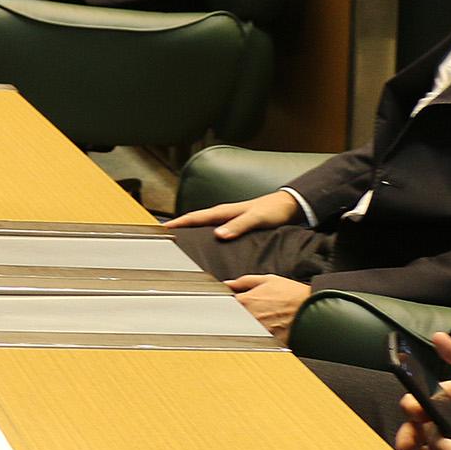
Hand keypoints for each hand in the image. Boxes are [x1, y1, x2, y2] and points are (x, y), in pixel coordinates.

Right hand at [164, 186, 298, 239]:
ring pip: (202, 225)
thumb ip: (238, 226)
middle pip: (194, 221)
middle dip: (178, 227)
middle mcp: (222, 214)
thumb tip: (219, 235)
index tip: (162, 230)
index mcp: (223, 211)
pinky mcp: (234, 225)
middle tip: (163, 238)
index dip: (178, 223)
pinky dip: (202, 235)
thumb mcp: (256, 219)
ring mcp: (227, 219)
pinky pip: (212, 230)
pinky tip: (203, 243)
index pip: (195, 217)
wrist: (288, 206)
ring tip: (178, 242)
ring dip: (189, 231)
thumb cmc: (273, 210)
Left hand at [225, 274, 310, 341]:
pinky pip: (259, 342)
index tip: (229, 305)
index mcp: (245, 301)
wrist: (315, 310)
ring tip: (265, 321)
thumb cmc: (294, 295)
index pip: (223, 305)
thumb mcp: (267, 280)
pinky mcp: (270, 343)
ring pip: (244, 332)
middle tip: (253, 313)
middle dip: (237, 316)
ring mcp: (258, 332)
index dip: (226, 305)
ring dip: (248, 328)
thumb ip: (243, 282)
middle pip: (232, 320)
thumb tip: (227, 284)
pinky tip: (271, 331)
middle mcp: (249, 318)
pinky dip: (261, 338)